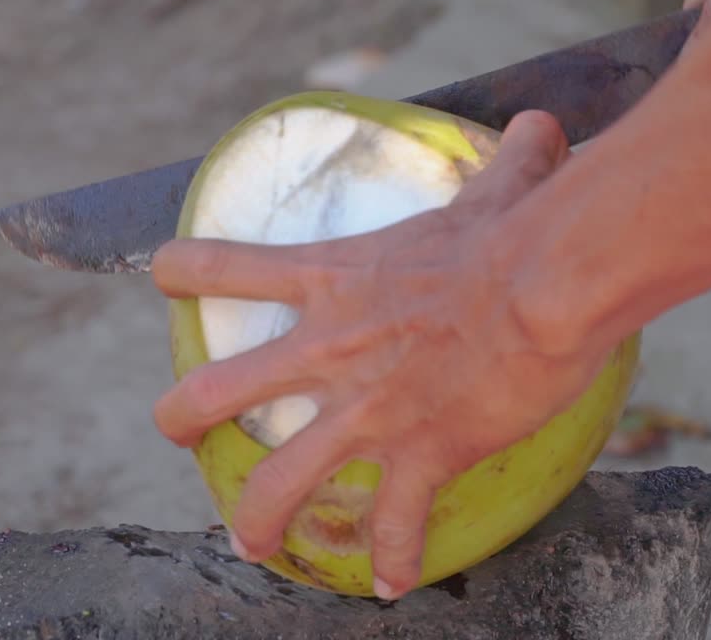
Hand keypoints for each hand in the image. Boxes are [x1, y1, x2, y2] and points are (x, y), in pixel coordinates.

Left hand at [151, 111, 613, 599]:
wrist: (547, 284)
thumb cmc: (519, 229)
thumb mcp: (500, 187)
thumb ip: (507, 162)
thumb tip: (544, 127)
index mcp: (333, 278)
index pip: (224, 266)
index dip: (183, 271)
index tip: (163, 276)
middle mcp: (329, 349)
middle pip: (216, 388)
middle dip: (182, 413)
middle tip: (174, 428)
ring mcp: (365, 409)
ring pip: (279, 479)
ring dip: (258, 517)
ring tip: (250, 541)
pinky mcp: (418, 453)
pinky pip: (393, 523)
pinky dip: (393, 558)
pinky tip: (393, 583)